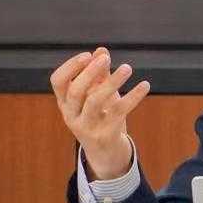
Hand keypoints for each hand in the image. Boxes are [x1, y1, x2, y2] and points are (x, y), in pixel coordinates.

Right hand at [50, 46, 150, 179]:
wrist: (105, 152)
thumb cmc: (99, 116)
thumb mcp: (96, 95)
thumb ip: (98, 74)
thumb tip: (101, 49)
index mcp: (65, 102)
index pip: (57, 81)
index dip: (70, 67)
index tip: (88, 54)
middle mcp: (71, 115)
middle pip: (75, 91)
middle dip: (90, 72)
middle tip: (106, 58)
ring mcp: (86, 127)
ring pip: (95, 101)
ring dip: (111, 82)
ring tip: (128, 68)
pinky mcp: (104, 135)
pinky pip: (118, 112)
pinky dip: (133, 97)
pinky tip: (145, 85)